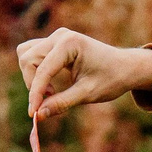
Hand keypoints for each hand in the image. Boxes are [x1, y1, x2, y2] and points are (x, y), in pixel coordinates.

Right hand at [16, 29, 151, 119]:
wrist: (125, 66)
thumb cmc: (111, 79)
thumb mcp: (87, 94)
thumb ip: (61, 103)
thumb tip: (38, 115)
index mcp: (70, 44)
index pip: (42, 70)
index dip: (35, 93)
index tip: (33, 113)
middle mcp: (60, 36)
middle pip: (28, 60)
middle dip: (33, 84)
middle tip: (50, 101)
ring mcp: (56, 37)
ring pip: (26, 55)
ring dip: (32, 76)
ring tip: (51, 92)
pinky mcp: (54, 43)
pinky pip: (32, 55)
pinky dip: (35, 71)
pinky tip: (50, 85)